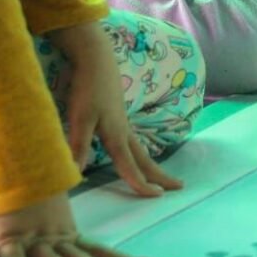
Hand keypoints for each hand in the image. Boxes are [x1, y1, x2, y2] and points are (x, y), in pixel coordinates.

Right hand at [0, 192, 140, 256]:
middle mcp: (53, 240)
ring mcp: (30, 239)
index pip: (96, 249)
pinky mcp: (7, 239)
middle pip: (75, 256)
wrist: (8, 181)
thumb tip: (104, 251)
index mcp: (67, 237)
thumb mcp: (54, 225)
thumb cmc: (31, 207)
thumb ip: (71, 242)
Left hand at [47, 19, 183, 196]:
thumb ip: (79, 146)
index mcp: (116, 135)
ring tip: (161, 175)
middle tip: (179, 187)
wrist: (96, 59)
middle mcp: (123, 131)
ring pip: (140, 149)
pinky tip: (135, 152)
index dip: (141, 184)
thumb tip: (77, 174)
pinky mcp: (118, 115)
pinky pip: (133, 140)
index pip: (130, 166)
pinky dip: (139, 152)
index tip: (156, 198)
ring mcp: (122, 122)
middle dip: (160, 175)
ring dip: (152, 164)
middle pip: (144, 158)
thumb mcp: (80, 117)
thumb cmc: (88, 87)